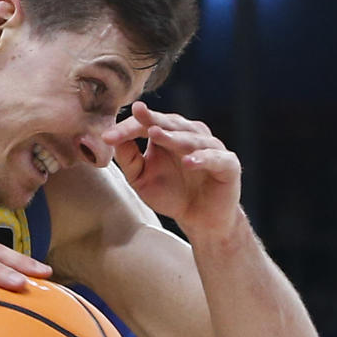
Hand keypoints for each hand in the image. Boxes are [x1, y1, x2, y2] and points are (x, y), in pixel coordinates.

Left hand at [106, 102, 242, 237]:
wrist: (201, 221)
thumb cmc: (172, 195)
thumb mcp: (142, 179)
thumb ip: (129, 160)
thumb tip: (113, 139)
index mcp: (170, 135)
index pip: (147, 124)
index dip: (128, 128)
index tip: (107, 137)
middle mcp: (192, 135)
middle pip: (170, 123)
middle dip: (151, 121)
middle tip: (137, 115)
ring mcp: (212, 148)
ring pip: (192, 138)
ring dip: (174, 136)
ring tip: (155, 135)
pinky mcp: (228, 165)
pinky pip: (215, 158)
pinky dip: (203, 158)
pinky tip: (189, 161)